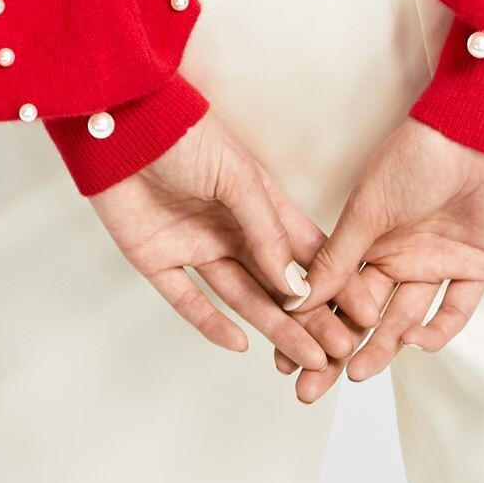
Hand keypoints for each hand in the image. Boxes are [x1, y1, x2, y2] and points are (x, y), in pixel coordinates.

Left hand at [85, 109, 363, 372]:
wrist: (121, 124)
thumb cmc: (184, 133)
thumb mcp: (238, 176)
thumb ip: (267, 230)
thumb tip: (298, 283)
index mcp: (258, 203)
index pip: (303, 250)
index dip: (332, 282)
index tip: (361, 313)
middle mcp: (231, 229)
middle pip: (277, 283)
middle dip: (309, 318)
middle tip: (338, 353)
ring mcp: (196, 246)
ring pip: (242, 296)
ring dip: (273, 327)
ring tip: (305, 358)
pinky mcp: (158, 260)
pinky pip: (188, 300)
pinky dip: (212, 323)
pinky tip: (239, 344)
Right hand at [275, 116, 483, 397]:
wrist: (477, 131)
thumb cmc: (415, 155)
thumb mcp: (367, 208)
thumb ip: (337, 257)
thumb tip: (298, 298)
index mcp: (369, 238)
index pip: (336, 292)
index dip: (312, 325)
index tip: (285, 357)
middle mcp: (400, 255)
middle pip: (365, 315)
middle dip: (339, 350)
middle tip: (310, 386)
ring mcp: (436, 263)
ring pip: (405, 319)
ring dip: (382, 347)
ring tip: (356, 372)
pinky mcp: (474, 267)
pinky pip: (455, 310)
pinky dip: (437, 330)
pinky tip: (413, 343)